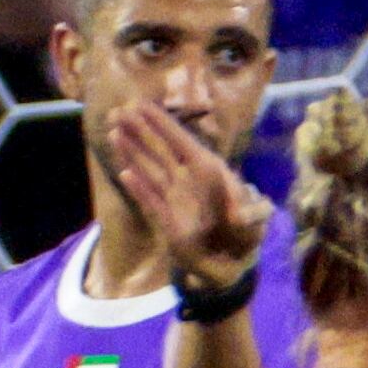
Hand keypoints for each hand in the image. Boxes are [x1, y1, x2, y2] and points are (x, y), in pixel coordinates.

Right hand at [106, 101, 269, 293]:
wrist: (232, 261)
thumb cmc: (245, 235)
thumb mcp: (253, 223)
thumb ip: (248, 215)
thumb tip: (239, 213)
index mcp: (209, 171)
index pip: (181, 142)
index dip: (161, 123)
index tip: (141, 105)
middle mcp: (188, 179)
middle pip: (159, 150)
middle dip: (139, 130)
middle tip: (118, 111)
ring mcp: (175, 197)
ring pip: (149, 169)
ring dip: (131, 152)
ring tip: (114, 133)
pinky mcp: (165, 218)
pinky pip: (149, 199)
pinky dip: (138, 187)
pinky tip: (124, 173)